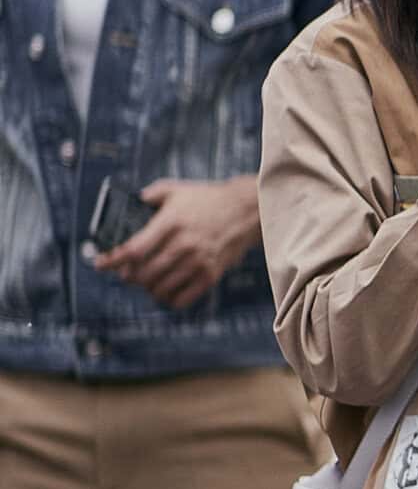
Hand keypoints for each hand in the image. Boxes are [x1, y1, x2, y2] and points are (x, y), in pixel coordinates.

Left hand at [98, 177, 259, 309]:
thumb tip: (130, 203)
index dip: (112, 260)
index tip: (99, 263)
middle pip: (144, 273)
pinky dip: (168, 299)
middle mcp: (184, 244)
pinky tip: (165, 290)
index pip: (134, 249)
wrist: (245, 211)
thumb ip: (150, 195)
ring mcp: (198, 262)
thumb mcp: (176, 189)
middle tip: (125, 273)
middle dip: (128, 276)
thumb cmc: (207, 199)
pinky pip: (182, 298)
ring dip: (147, 288)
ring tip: (146, 281)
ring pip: (160, 288)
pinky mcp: (210, 275)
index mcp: (171, 222)